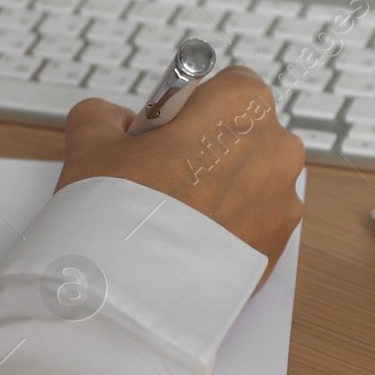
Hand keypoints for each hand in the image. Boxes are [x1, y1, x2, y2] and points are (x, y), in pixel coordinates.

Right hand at [56, 67, 304, 281]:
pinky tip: (189, 240)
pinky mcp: (280, 246)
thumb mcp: (91, 141)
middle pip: (246, 133)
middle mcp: (276, 147)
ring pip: (252, 180)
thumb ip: (104, 115)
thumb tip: (117, 121)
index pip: (230, 83)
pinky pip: (255, 224)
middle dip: (211, 148)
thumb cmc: (118, 211)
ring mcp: (284, 200)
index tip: (169, 129)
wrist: (133, 290)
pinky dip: (229, 228)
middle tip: (164, 174)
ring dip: (222, 189)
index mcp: (240, 105)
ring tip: (175, 215)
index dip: (195, 106)